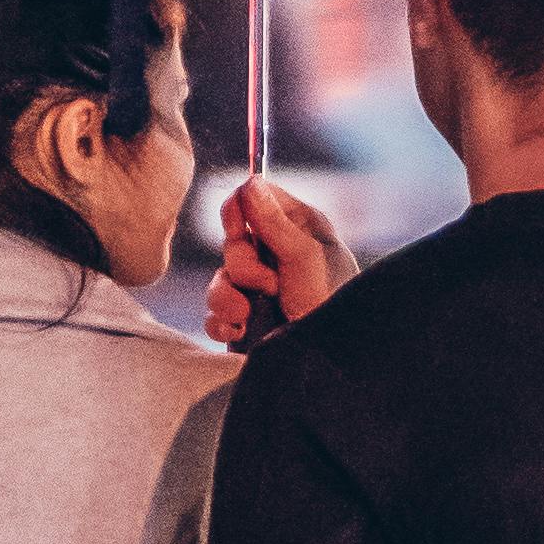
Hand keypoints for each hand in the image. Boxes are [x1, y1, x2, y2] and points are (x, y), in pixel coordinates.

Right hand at [205, 171, 362, 348]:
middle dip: (242, 265)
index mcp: (299, 229)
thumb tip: (248, 182)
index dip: (240, 210)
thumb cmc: (328, 304)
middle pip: (233, 240)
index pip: (256, 198)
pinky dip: (223, 321)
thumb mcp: (304, 258)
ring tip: (249, 313)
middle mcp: (278, 254)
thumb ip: (273, 222)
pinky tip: (241, 329)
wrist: (324, 362)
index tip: (240, 229)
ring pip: (219, 278)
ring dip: (228, 297)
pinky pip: (215, 312)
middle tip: (269, 283)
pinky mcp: (245, 320)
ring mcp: (260, 289)